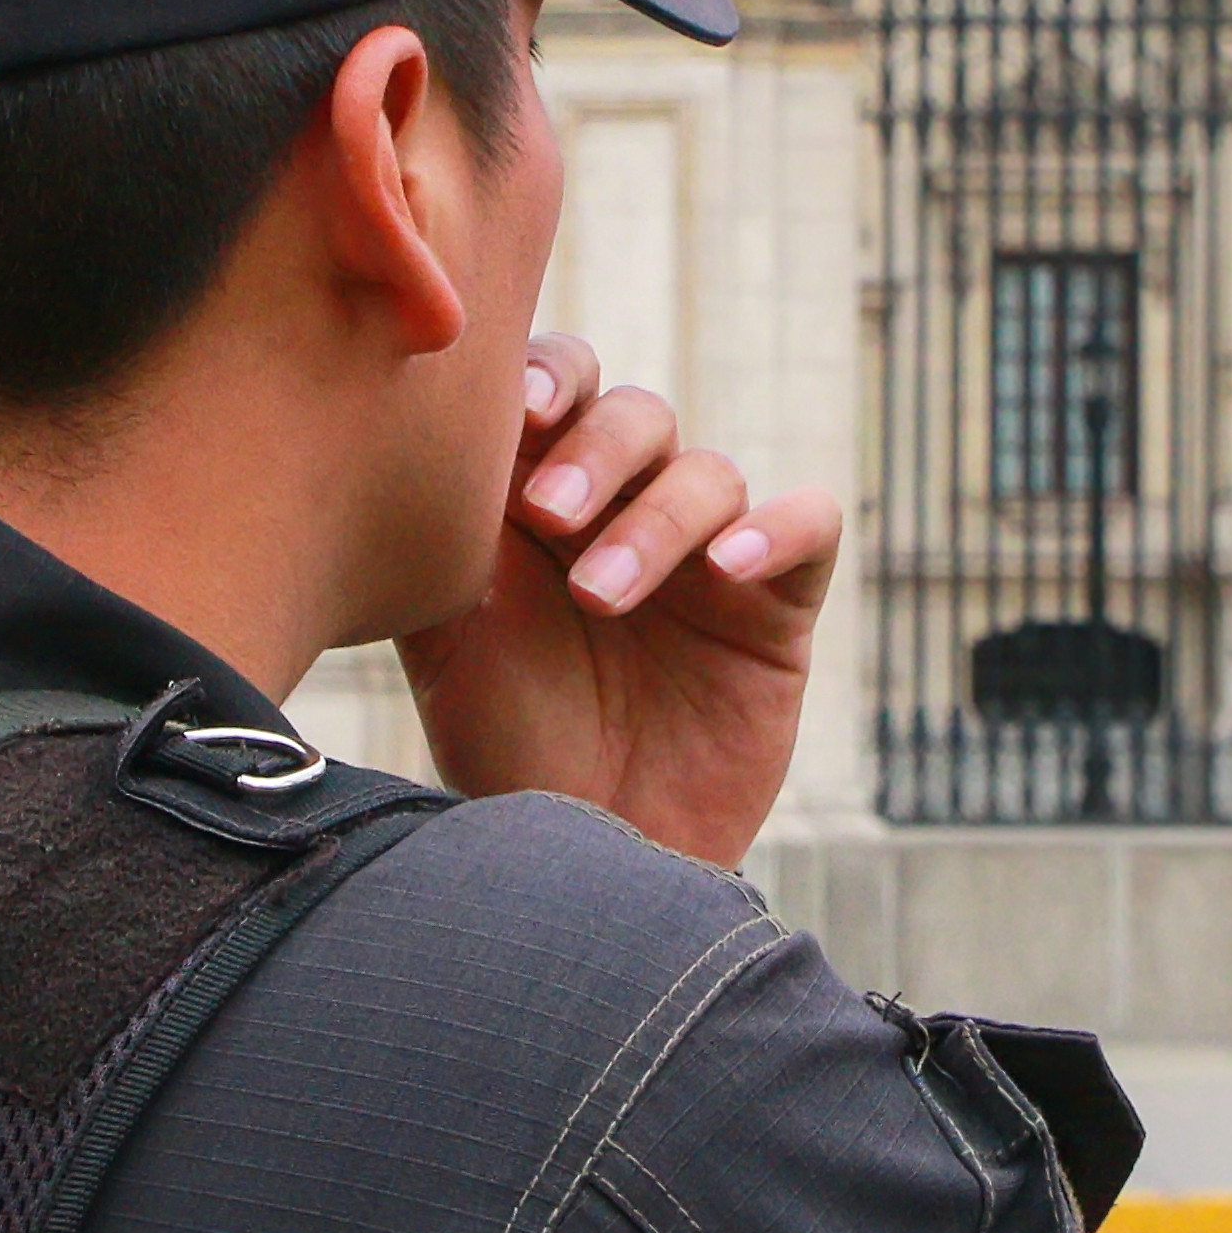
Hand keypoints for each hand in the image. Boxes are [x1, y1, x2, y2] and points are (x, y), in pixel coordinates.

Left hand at [395, 333, 838, 869]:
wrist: (587, 854)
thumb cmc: (506, 746)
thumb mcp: (449, 637)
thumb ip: (443, 536)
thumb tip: (422, 435)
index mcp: (546, 498)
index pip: (562, 388)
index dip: (550, 377)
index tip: (520, 412)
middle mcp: (631, 509)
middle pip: (636, 415)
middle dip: (594, 454)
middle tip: (547, 516)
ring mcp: (709, 554)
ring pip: (708, 473)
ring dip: (654, 522)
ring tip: (600, 596)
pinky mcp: (777, 606)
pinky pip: (810, 523)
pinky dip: (775, 528)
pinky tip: (728, 566)